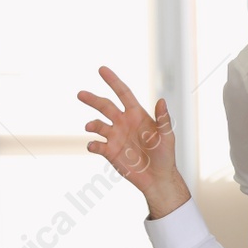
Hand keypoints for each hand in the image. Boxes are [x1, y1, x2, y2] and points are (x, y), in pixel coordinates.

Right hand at [78, 67, 190, 219]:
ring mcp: (115, 137)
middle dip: (93, 99)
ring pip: (98, 125)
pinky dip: (92, 144)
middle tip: (80, 94)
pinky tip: (93, 146)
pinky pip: (97, 145)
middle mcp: (123, 123)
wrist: (158, 178)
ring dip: (92, 124)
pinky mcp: (110, 152)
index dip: (113, 81)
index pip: (123, 93)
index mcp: (136, 114)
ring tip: (90, 126)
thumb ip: (163, 119)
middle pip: (105, 106)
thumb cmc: (165, 155)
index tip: (101, 69)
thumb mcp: (167, 136)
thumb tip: (162, 100)